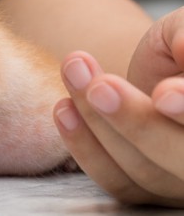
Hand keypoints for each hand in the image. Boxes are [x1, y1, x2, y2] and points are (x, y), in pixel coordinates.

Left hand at [53, 8, 183, 206]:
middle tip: (100, 86)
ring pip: (147, 171)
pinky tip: (64, 109)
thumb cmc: (180, 43)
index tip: (163, 95)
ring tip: (73, 70)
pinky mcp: (152, 191)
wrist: (161, 67)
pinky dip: (85, 148)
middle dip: (139, 122)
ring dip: (100, 123)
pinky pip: (118, 183)